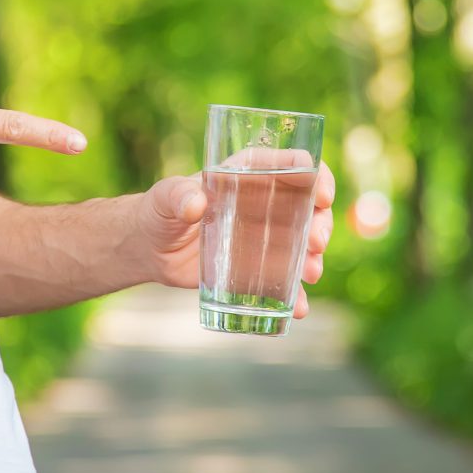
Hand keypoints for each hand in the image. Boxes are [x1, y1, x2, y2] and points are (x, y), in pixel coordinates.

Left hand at [132, 161, 335, 318]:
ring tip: (310, 274)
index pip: (295, 165)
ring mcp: (266, 236)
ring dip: (314, 258)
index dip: (316, 176)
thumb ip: (177, 195)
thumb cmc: (159, 211)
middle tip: (315, 243)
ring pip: (304, 244)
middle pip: (309, 207)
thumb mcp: (164, 198)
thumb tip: (195, 203)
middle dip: (321, 224)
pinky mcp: (259, 266)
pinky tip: (298, 308)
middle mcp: (267, 203)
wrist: (151, 249)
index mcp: (251, 173)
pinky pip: (286, 279)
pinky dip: (296, 294)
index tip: (321, 196)